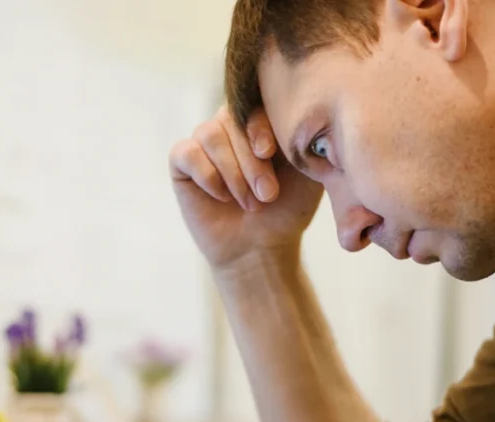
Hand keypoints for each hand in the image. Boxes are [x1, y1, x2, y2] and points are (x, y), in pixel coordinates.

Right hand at [169, 105, 323, 271]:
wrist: (261, 248)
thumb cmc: (287, 210)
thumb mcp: (309, 172)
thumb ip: (308, 140)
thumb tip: (312, 113)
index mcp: (261, 120)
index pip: (255, 100)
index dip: (259, 123)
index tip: (269, 152)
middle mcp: (230, 125)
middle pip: (231, 118)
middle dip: (251, 160)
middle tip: (268, 194)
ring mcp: (204, 143)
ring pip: (210, 134)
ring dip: (232, 171)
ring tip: (250, 202)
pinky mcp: (182, 163)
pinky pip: (186, 152)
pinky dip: (207, 175)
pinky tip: (222, 197)